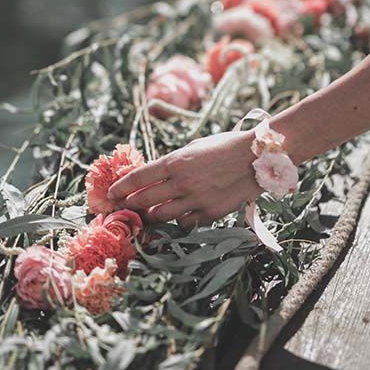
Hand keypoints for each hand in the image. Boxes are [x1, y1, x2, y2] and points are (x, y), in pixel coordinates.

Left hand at [106, 130, 260, 228]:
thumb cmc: (226, 146)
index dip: (121, 188)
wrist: (258, 157)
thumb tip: (155, 176)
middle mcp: (182, 183)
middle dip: (130, 205)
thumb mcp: (194, 148)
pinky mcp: (210, 214)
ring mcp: (196, 200)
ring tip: (147, 213)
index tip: (112, 194)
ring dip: (151, 215)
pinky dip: (179, 220)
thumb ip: (174, 163)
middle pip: (144, 200)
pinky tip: (178, 214)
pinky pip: (185, 222)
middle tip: (124, 207)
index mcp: (176, 161)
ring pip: (161, 216)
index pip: (139, 178)